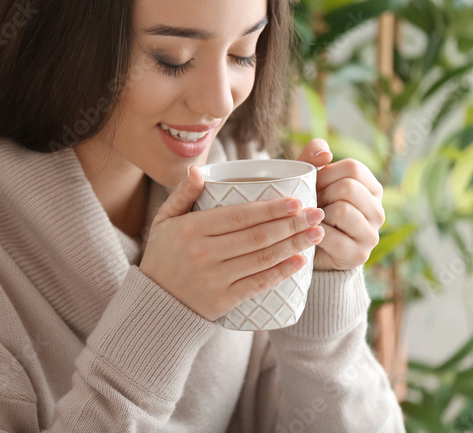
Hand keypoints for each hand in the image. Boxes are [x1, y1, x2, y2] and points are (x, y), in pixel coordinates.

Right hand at [139, 164, 324, 321]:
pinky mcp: (222, 300)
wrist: (154, 302)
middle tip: (317, 213)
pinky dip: (281, 272)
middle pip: (257, 236)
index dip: (271, 208)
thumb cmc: (163, 255)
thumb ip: (183, 194)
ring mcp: (214, 279)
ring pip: (261, 259)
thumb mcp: (164, 220)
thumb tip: (198, 169)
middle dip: (291, 224)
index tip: (296, 200)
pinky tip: (300, 261)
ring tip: (316, 233)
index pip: (239, 215)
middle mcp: (203, 253)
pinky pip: (257, 284)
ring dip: (293, 245)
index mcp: (191, 229)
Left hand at [295, 138, 385, 271]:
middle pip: (348, 188)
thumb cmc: (312, 205)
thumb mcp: (310, 178)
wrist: (308, 247)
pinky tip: (311, 233)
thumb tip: (325, 153)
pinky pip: (332, 235)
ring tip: (312, 218)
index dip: (326, 174)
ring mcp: (371, 235)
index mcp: (372, 189)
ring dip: (319, 214)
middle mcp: (378, 211)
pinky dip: (315, 232)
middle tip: (312, 203)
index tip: (314, 184)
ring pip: (342, 210)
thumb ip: (313, 156)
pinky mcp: (358, 255)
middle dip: (322, 194)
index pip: (353, 168)